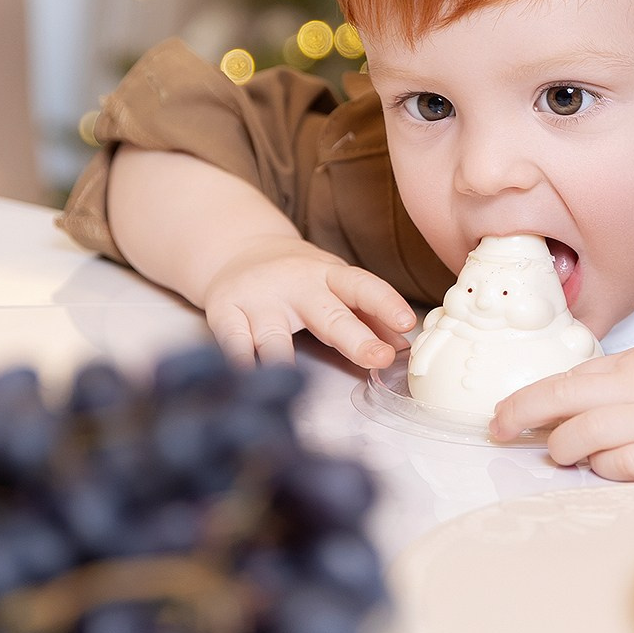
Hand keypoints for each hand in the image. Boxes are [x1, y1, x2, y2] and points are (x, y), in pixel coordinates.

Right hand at [196, 236, 417, 369]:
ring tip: (297, 383)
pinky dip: (238, 362)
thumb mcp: (336, 286)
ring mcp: (258, 298)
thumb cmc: (300, 279)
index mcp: (329, 276)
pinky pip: (233, 342)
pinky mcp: (225, 312)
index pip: (362, 286)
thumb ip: (369, 316)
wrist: (238, 249)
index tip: (408, 322)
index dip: (386, 303)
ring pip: (273, 334)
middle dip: (354, 338)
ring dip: (284, 358)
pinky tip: (245, 379)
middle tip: (379, 358)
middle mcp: (295, 285)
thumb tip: (404, 347)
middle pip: (327, 313)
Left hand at [489, 306, 633, 479]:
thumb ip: (624, 379)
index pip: (562, 383)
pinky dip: (611, 468)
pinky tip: (611, 466)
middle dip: (523, 422)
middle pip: (563, 406)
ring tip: (564, 454)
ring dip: (567, 450)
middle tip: (502, 436)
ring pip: (589, 439)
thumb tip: (582, 401)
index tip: (497, 417)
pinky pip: (631, 466)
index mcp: (633, 366)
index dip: (523, 402)